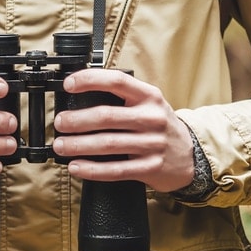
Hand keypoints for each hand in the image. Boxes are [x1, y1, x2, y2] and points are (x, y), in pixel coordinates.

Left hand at [52, 69, 194, 192]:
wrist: (190, 156)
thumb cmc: (158, 127)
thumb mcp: (148, 105)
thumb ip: (121, 100)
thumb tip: (77, 99)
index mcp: (149, 97)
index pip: (117, 81)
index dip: (90, 80)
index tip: (68, 85)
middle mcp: (152, 118)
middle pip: (107, 116)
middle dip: (77, 120)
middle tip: (59, 123)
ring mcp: (153, 144)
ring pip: (108, 144)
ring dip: (78, 145)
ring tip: (61, 146)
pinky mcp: (150, 168)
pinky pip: (116, 170)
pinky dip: (92, 169)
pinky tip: (76, 167)